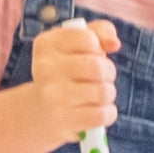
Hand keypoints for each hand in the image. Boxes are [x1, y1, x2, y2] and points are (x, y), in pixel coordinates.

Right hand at [30, 19, 119, 142]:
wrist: (39, 112)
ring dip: (108, 94)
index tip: (91, 55)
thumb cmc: (65, 72)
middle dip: (109, 72)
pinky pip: (102, 114)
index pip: (89, 38)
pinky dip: (108, 113)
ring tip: (98, 95)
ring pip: (103, 91)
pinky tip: (100, 111)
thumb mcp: (75, 45)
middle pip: (98, 66)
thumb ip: (99, 32)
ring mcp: (52, 95)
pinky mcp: (63, 120)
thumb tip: (114, 43)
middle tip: (102, 78)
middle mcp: (45, 68)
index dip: (98, 48)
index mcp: (46, 44)